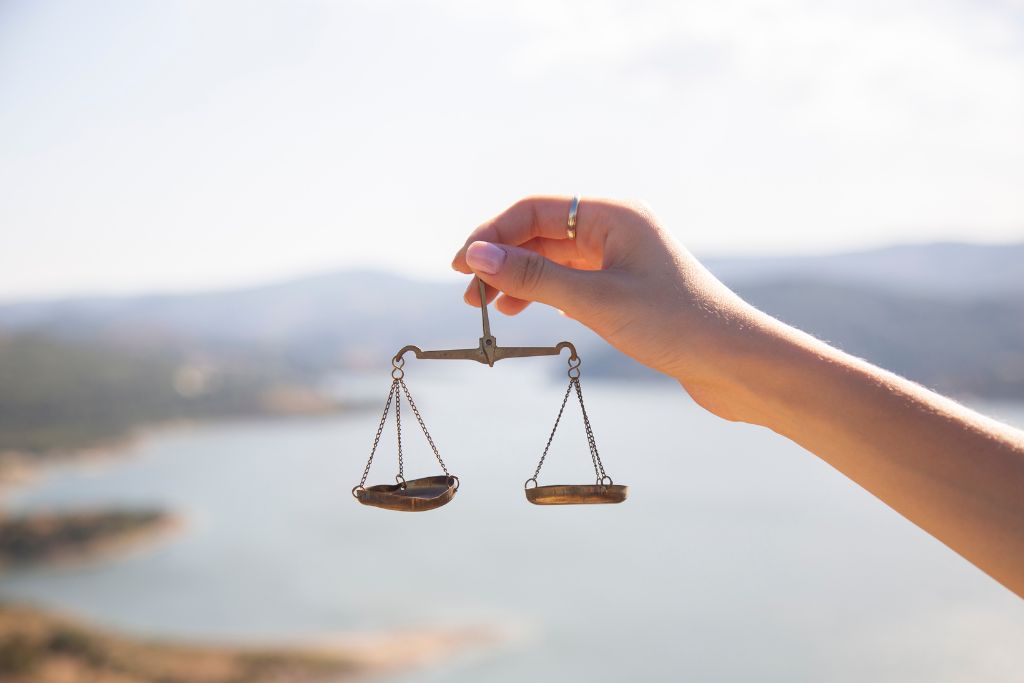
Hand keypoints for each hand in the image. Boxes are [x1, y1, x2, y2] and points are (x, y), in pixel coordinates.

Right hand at [451, 195, 759, 420]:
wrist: (736, 364)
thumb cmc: (676, 325)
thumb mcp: (595, 301)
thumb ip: (533, 277)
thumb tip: (477, 256)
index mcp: (614, 215)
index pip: (535, 210)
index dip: (492, 234)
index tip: (461, 266)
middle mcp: (617, 229)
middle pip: (542, 232)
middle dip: (502, 259)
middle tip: (470, 294)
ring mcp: (622, 259)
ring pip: (555, 259)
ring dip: (520, 278)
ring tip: (490, 307)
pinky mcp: (627, 289)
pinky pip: (573, 281)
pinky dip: (545, 293)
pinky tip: (525, 310)